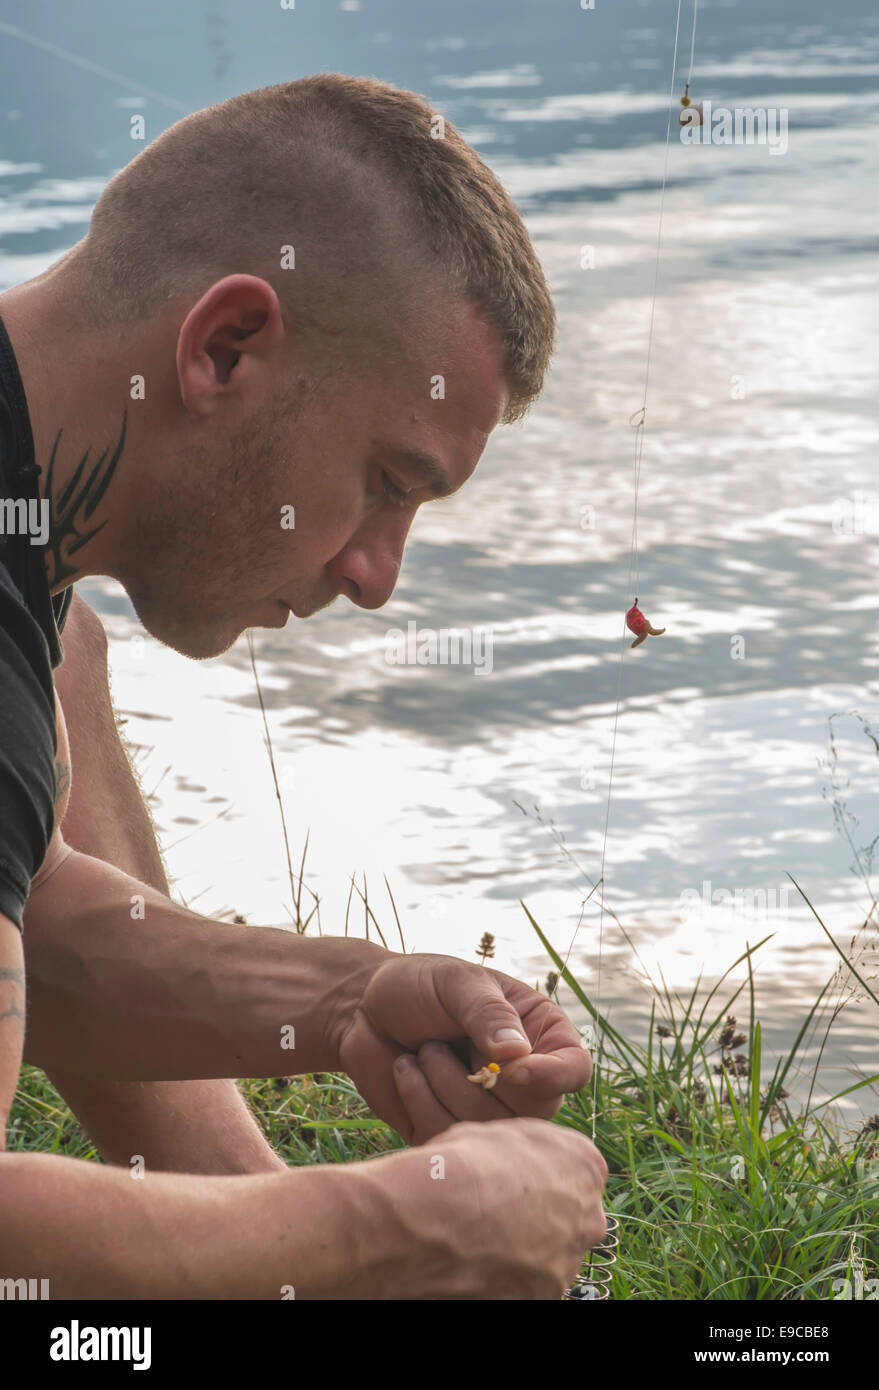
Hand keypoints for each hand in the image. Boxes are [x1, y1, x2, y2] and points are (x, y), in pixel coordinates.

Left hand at [337, 951, 591, 1141]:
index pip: (573, 1069)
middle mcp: (525, 1080)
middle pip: (534, 1112)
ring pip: (489, 1133)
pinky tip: (405, 1070)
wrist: (363, 1010)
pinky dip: (419, 1102)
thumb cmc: (418, 987)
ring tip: (422, 1051)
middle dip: (480, 1080)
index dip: (552, 1076)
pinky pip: (447, 1141)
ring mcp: (489, 1114)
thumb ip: (487, 1012)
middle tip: (438, 1041)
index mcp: (540, 1035)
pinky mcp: (450, 1135)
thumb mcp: (455, 983)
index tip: (512, 1069)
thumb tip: (516, 1054)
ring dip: (443, 1085)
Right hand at [344, 1117, 607, 1298]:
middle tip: (501, 1212)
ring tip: (482, 1239)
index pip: (575, 1169)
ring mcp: (569, 1263)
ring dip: (527, 1248)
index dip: (541, 1172)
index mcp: (585, 1167)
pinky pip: (529, 1283)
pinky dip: (509, 1276)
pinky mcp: (544, 1298)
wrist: (436, 1218)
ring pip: (552, 1254)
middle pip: (571, 1215)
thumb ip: (527, 1150)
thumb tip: (519, 1160)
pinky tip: (478, 1262)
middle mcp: (588, 1217)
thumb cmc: (463, 1165)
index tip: (515, 1178)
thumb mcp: (498, 1132)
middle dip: (543, 1214)